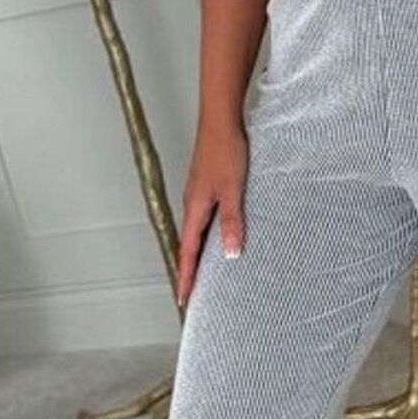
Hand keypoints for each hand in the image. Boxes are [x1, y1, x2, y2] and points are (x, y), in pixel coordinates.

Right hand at [175, 116, 250, 311]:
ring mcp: (200, 194)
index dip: (186, 275)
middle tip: (191, 292)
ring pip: (196, 231)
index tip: (184, 298)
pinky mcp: (208, 185)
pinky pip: (204, 218)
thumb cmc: (226, 150)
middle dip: (189, 269)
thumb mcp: (233, 189)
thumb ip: (232, 221)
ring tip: (203, 272)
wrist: (221, 120)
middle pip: (189, 244)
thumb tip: (231, 252)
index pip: (188, 251)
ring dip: (197, 253)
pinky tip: (218, 235)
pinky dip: (206, 234)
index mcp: (195, 208)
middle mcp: (193, 203)